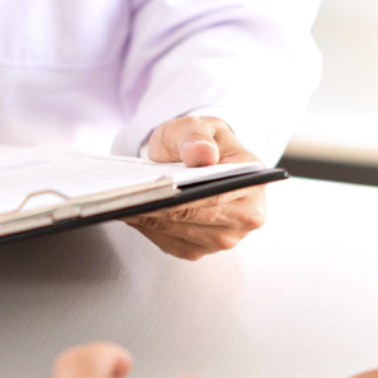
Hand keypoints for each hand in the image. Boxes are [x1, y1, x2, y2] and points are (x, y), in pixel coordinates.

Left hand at [123, 117, 266, 259]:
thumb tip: (202, 154)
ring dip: (149, 220)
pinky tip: (134, 212)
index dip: (180, 196)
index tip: (152, 191)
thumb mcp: (195, 126)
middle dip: (158, 208)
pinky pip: (169, 243)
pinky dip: (150, 228)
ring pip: (178, 234)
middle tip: (127, 198)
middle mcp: (246, 217)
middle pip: (192, 218)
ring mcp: (224, 239)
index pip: (213, 195)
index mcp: (253, 183)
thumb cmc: (199, 141)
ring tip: (124, 203)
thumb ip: (196, 136)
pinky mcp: (200, 250)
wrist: (198, 159)